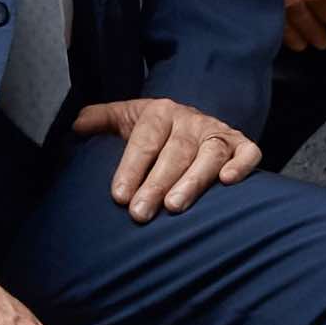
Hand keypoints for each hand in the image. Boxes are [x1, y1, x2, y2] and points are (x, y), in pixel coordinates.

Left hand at [74, 93, 262, 222]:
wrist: (193, 122)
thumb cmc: (154, 131)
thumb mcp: (126, 118)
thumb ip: (101, 120)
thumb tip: (76, 126)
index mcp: (161, 112)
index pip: (145, 140)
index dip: (132, 167)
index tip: (119, 196)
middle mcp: (191, 120)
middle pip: (175, 152)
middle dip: (157, 183)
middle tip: (140, 212)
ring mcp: (218, 132)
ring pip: (209, 155)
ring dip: (193, 180)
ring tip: (175, 207)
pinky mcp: (242, 144)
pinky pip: (248, 152)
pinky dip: (242, 165)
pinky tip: (228, 182)